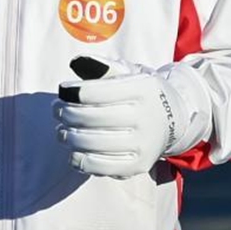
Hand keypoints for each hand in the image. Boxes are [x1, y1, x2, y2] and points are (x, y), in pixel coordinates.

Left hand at [53, 55, 193, 177]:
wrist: (173, 118)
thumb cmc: (141, 92)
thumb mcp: (129, 72)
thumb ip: (102, 66)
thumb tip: (75, 62)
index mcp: (142, 89)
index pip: (98, 92)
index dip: (73, 92)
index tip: (62, 90)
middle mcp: (145, 117)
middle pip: (93, 118)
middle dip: (67, 114)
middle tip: (56, 110)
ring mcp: (143, 144)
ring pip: (94, 144)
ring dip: (69, 137)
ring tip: (61, 130)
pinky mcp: (138, 165)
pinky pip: (102, 167)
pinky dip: (81, 160)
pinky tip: (73, 152)